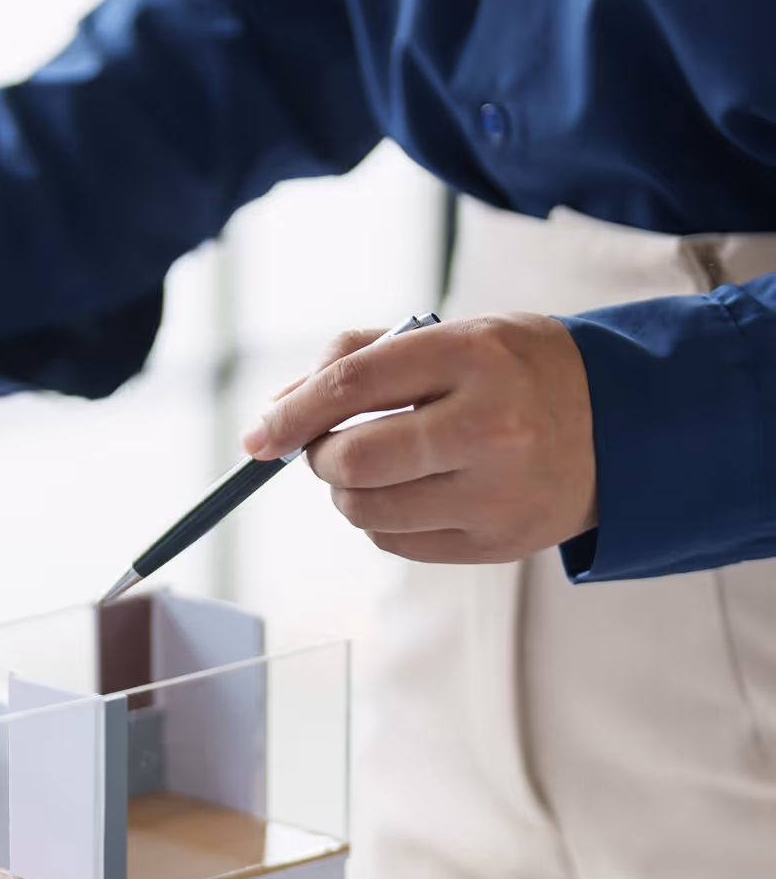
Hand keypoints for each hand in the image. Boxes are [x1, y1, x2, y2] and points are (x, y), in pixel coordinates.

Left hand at [242, 313, 597, 562]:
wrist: (621, 424)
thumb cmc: (517, 371)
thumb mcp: (452, 335)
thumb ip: (359, 358)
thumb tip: (276, 410)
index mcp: (473, 356)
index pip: (352, 386)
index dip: (290, 415)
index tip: (256, 436)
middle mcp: (488, 427)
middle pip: (351, 462)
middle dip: (320, 457)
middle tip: (332, 445)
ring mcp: (496, 493)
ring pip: (365, 511)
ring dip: (348, 492)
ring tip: (381, 466)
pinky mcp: (497, 543)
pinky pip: (395, 543)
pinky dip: (382, 520)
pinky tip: (415, 492)